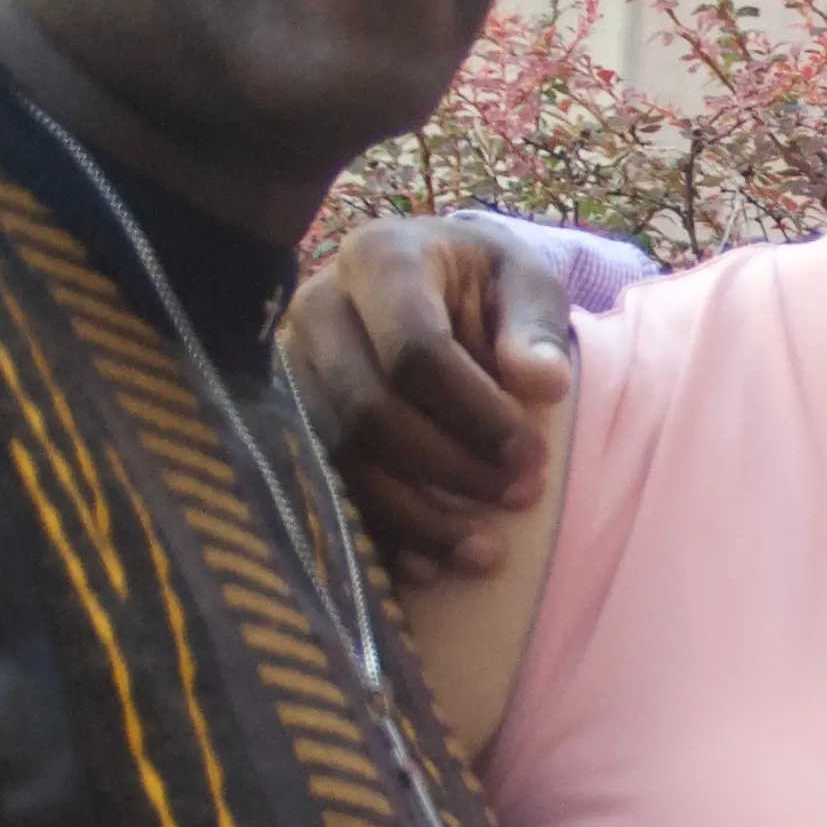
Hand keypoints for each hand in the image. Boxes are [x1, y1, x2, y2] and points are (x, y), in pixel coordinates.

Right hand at [281, 214, 577, 580]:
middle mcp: (318, 308)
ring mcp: (290, 366)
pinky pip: (319, 489)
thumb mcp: (524, 283)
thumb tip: (543, 383)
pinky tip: (426, 568)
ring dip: (415, 518)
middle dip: (450, 470)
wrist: (430, 285)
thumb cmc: (483, 287)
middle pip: (370, 412)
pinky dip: (375, 536)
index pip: (416, 351)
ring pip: (338, 459)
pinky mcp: (283, 418)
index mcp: (380, 259)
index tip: (532, 458)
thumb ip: (535, 326)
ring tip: (485, 552)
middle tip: (519, 498)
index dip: (476, 416)